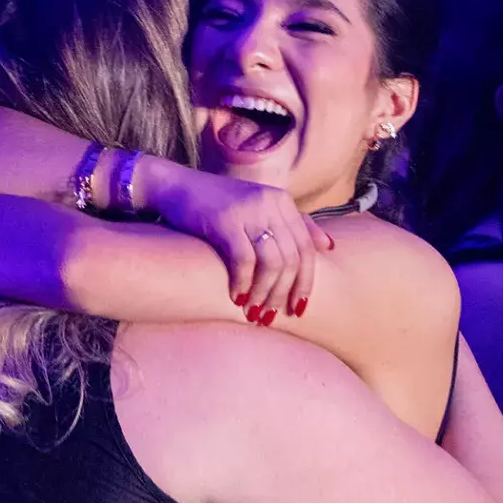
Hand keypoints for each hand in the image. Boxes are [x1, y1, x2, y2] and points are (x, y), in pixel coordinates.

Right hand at [140, 158, 331, 321]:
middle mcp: (271, 203)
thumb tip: (328, 247)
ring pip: (272, 263)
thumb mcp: (259, 207)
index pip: (306, 247)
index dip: (305, 281)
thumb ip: (293, 223)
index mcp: (282, 201)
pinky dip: (244, 284)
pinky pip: (244, 261)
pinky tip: (237, 298)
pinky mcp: (225, 220)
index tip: (298, 308)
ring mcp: (249, 210)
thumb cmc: (216, 204)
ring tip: (254, 313)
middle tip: (271, 316)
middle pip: (291, 258)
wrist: (175, 186)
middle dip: (284, 293)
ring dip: (265, 294)